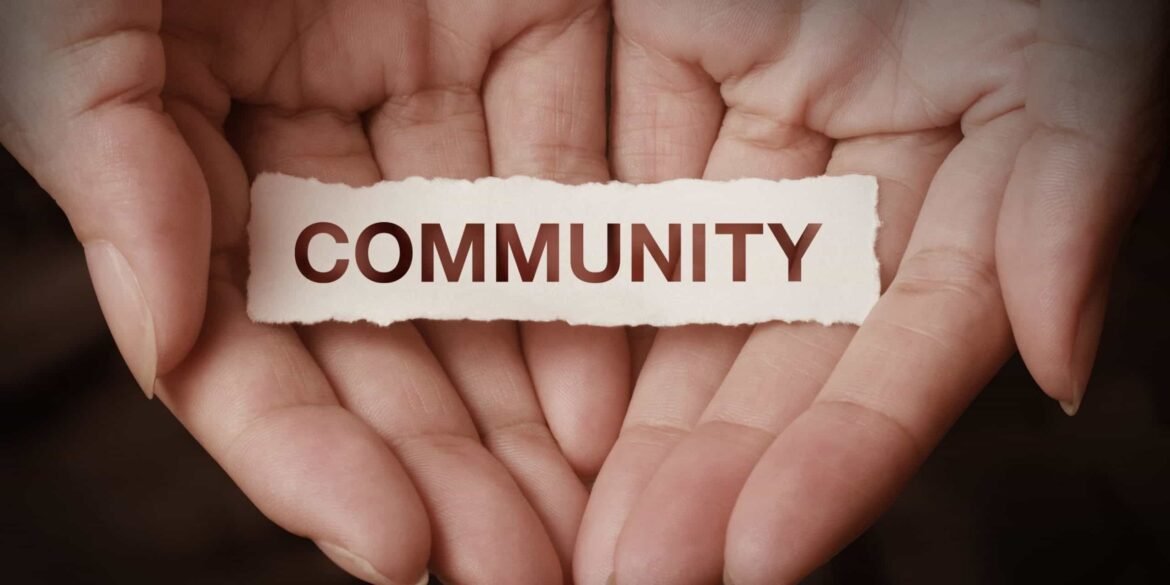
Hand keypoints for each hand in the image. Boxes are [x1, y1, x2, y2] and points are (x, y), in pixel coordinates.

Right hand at [1, 1, 628, 582]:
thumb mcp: (76, 23)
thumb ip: (110, 163)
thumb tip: (161, 345)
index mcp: (201, 157)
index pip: (253, 348)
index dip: (314, 458)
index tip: (394, 547)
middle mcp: (325, 153)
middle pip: (389, 347)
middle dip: (448, 470)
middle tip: (517, 570)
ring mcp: (430, 98)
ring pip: (489, 285)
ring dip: (534, 410)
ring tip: (582, 519)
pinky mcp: (527, 28)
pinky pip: (570, 168)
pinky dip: (596, 270)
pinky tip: (620, 387)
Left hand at [577, 1, 1167, 582]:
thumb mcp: (1077, 54)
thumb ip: (1071, 196)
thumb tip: (1060, 367)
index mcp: (971, 176)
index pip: (903, 344)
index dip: (841, 453)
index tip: (760, 555)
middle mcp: (859, 169)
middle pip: (781, 343)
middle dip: (717, 466)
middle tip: (644, 572)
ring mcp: (761, 113)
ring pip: (691, 281)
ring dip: (639, 406)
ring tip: (594, 527)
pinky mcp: (675, 45)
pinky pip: (620, 164)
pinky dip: (583, 264)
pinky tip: (555, 379)